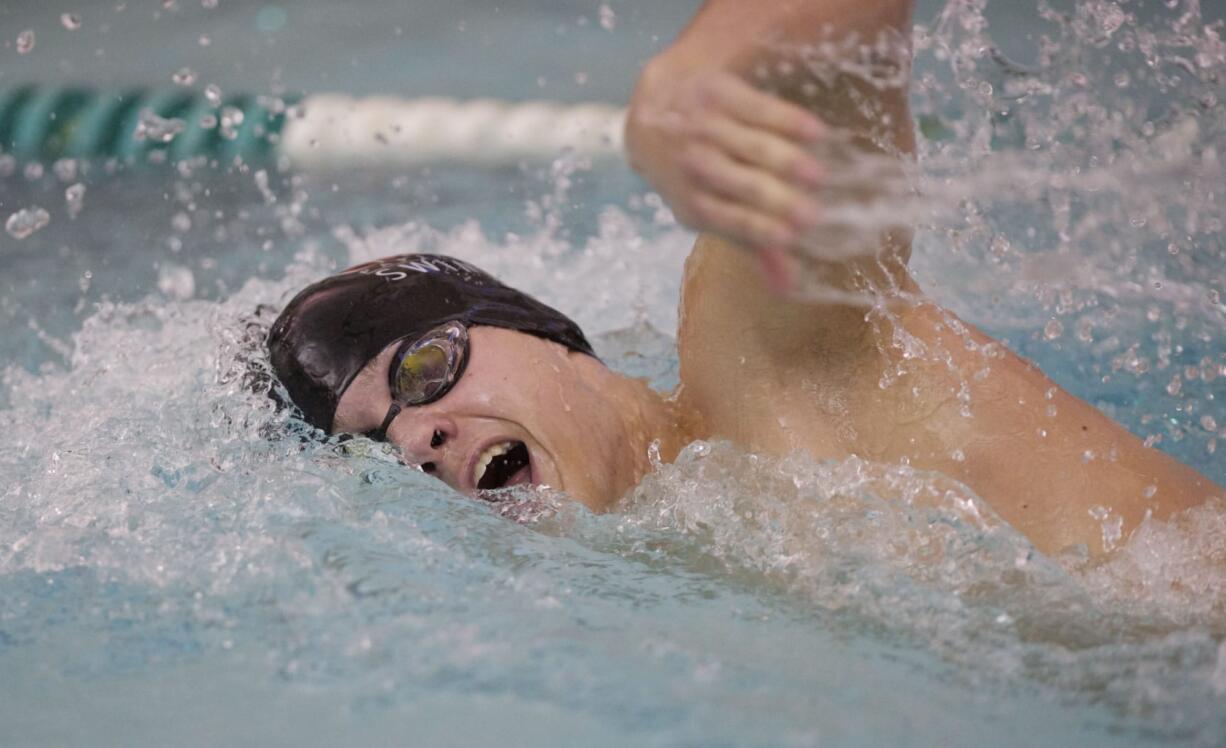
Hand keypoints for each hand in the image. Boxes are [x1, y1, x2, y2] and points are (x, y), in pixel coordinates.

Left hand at [624, 63, 826, 292]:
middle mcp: (693, 164)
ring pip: (750, 146)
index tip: (790, 237)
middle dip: (776, 201)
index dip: (757, 228)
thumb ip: (752, 244)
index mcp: (691, 201)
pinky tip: (816, 132)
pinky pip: (757, 107)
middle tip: (814, 215)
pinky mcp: (717, 93)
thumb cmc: (694, 176)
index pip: (726, 218)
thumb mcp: (712, 211)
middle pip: (739, 184)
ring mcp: (703, 126)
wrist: (653, 116)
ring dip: (785, 162)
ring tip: (817, 176)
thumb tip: (788, 288)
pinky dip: (788, 120)